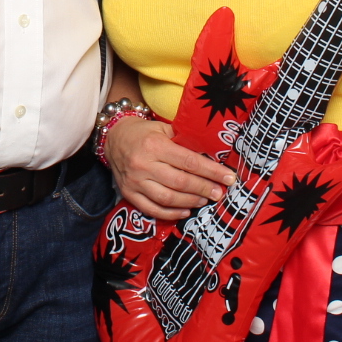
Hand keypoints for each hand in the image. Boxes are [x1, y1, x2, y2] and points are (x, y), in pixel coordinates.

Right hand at [106, 116, 235, 220]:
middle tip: (219, 193)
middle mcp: (144, 165)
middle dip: (204, 189)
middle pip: (180, 182)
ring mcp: (135, 181)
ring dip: (190, 202)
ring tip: (204, 200)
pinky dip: (170, 213)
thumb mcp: (163, 128)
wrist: (113, 138)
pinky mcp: (128, 193)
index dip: (211, 171)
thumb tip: (212, 155)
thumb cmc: (143, 133)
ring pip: (167, 198)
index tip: (228, 178)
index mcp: (155, 146)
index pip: (189, 161)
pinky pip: (152, 209)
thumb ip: (183, 141)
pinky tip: (185, 211)